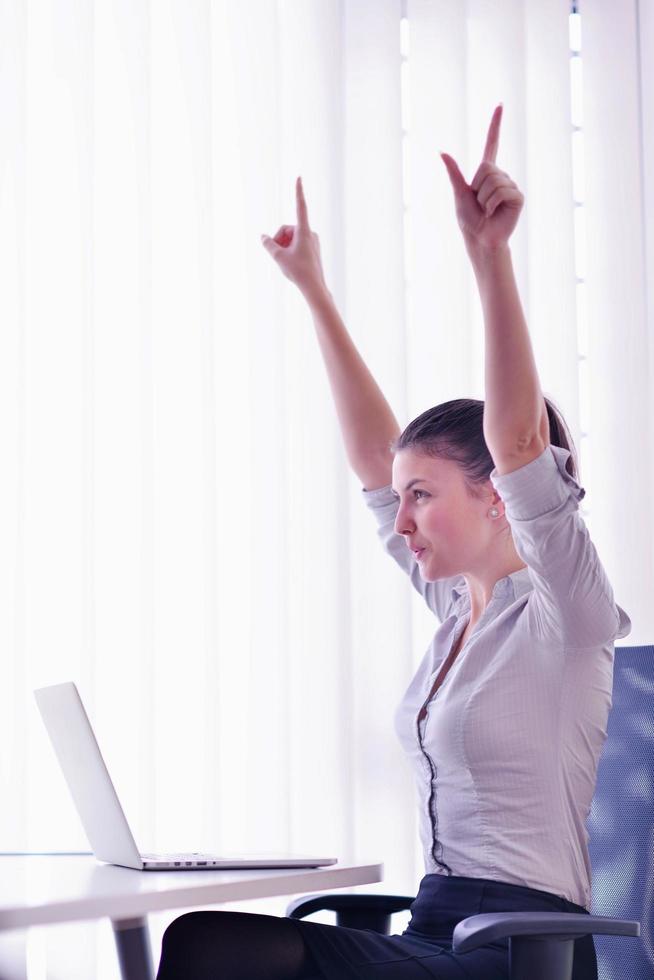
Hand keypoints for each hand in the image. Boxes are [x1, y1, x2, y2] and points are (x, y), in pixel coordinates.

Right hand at [261, 178, 327, 299]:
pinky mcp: (312, 249)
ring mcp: (312, 241)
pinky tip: (290, 264)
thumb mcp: (278, 257)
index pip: (300, 206)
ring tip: (284, 261)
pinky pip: (296, 245)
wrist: (314, 287)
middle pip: (287, 229)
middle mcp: (310, 233)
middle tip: (276, 255)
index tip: (299, 177)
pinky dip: (289, 251)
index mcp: (304, 231)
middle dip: (278, 240)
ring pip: (290, 238)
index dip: (298, 191)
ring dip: (283, 247)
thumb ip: (268, 244)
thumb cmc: (298, 271)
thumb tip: (263, 237)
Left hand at [440, 105, 523, 250]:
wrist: (481, 238)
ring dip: (484, 198)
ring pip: (494, 180)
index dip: (495, 126)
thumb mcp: (459, 193)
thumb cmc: (469, 220)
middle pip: (487, 167)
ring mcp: (510, 185)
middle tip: (480, 203)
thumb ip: (454, 172)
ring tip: (487, 210)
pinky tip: (494, 212)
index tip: (500, 106)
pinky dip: (493, 203)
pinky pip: (503, 191)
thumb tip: (442, 152)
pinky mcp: (517, 197)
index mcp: (487, 173)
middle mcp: (501, 176)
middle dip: (478, 187)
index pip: (492, 144)